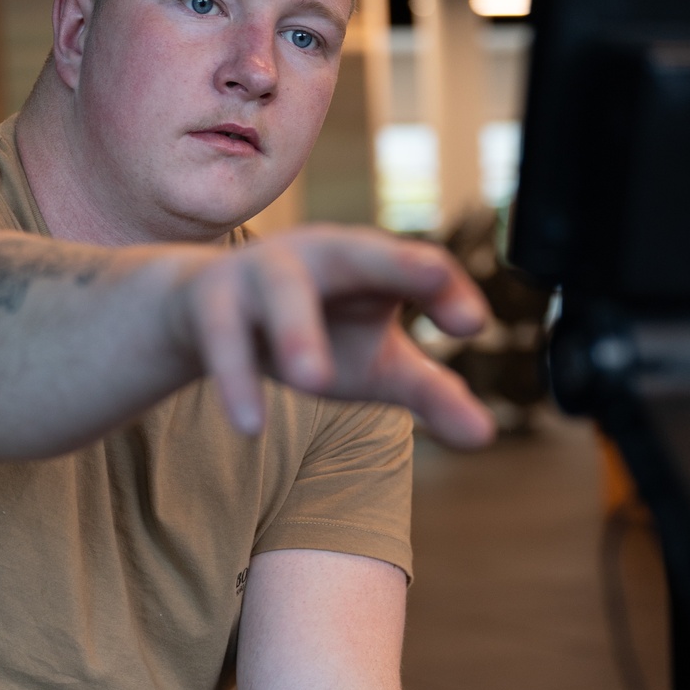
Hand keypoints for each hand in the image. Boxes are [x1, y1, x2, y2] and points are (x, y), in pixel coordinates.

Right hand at [166, 224, 494, 447]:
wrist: (204, 311)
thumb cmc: (312, 328)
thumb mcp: (375, 363)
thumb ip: (430, 393)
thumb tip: (484, 439)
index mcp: (368, 262)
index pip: (420, 266)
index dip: (447, 288)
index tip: (472, 325)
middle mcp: (319, 255)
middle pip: (360, 250)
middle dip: (395, 263)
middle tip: (435, 276)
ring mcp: (261, 273)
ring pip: (282, 293)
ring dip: (297, 332)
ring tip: (315, 382)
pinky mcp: (212, 303)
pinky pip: (224, 339)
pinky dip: (235, 378)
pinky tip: (250, 424)